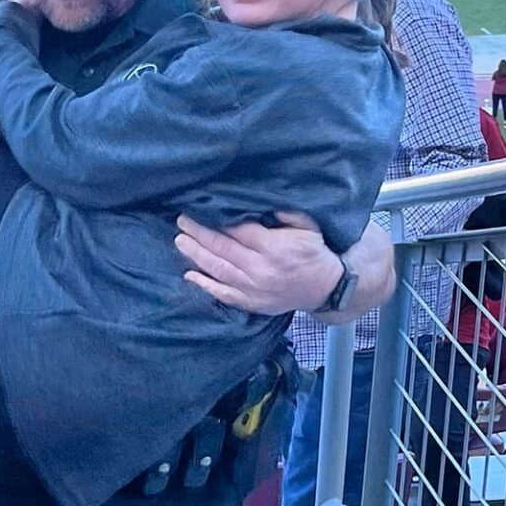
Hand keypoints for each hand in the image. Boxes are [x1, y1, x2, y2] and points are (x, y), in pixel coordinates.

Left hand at [175, 211, 340, 313]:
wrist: (325, 288)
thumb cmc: (313, 252)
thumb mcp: (306, 225)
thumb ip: (283, 212)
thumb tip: (256, 201)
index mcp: (273, 247)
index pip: (236, 231)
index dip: (214, 222)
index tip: (198, 211)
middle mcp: (260, 269)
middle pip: (222, 249)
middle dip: (198, 234)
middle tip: (181, 222)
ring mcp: (255, 289)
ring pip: (218, 270)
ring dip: (195, 255)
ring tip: (180, 241)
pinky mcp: (252, 303)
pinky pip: (224, 294)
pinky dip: (205, 285)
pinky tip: (189, 275)